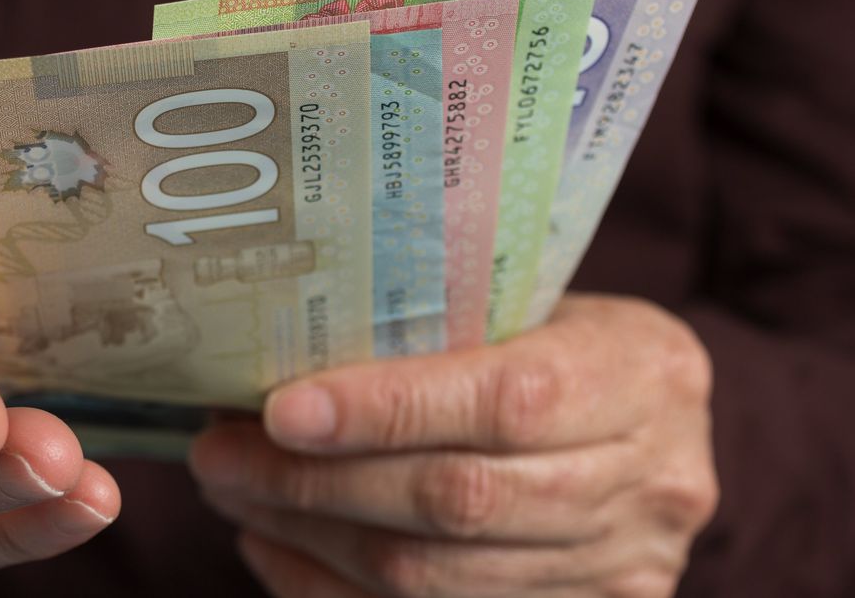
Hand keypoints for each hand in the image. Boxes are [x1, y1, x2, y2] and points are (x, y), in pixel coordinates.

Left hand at [191, 295, 717, 596]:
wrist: (658, 428)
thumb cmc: (576, 348)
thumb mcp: (541, 310)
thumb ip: (444, 331)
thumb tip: (280, 353)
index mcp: (643, 376)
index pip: (501, 400)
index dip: (384, 411)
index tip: (279, 410)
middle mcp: (649, 483)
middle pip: (456, 502)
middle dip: (317, 483)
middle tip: (220, 456)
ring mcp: (621, 570)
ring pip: (433, 578)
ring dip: (311, 538)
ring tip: (236, 496)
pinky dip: (332, 589)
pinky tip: (276, 549)